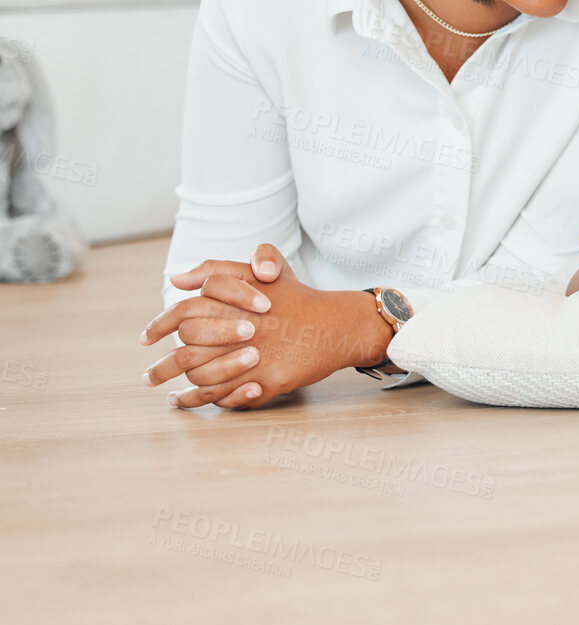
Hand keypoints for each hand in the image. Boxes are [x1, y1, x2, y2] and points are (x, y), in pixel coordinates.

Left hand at [142, 244, 387, 408]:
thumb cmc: (297, 298)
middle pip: (187, 349)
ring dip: (179, 389)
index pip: (185, 312)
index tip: (146, 339)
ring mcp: (255, 356)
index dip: (160, 326)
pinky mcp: (268, 380)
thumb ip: (220, 269)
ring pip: (202, 376)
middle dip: (162, 367)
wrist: (338, 324)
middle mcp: (242, 328)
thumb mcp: (265, 270)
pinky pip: (225, 395)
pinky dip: (202, 401)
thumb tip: (176, 280)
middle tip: (148, 378)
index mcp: (236, 300)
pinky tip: (190, 402)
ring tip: (166, 394)